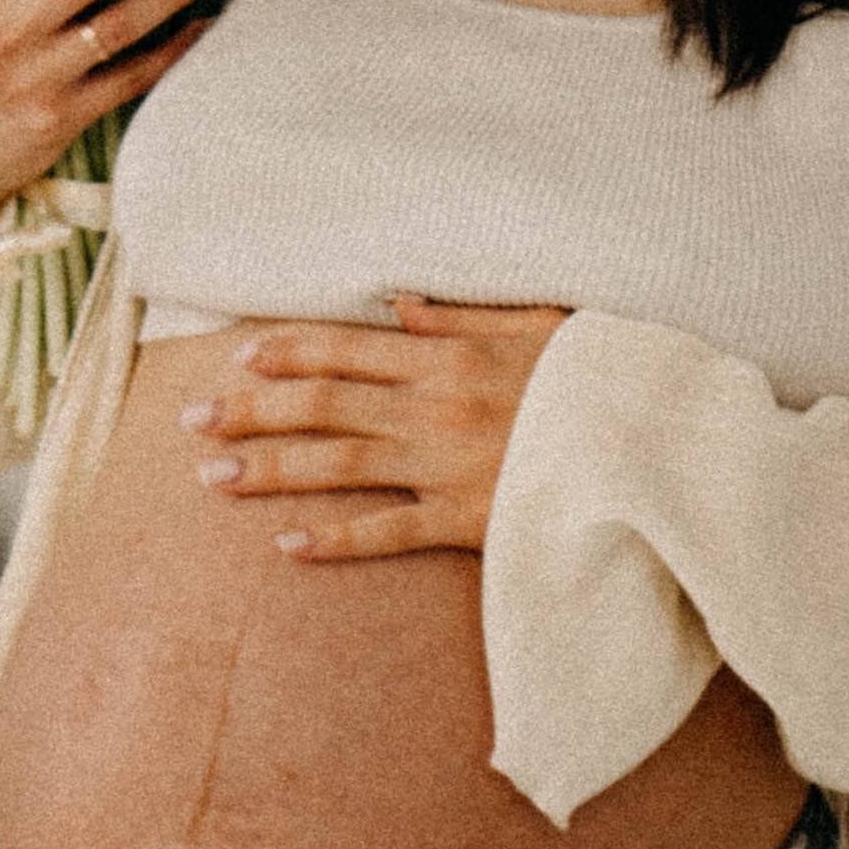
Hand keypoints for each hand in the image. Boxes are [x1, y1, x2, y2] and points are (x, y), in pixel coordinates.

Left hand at [180, 294, 571, 560]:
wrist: (658, 443)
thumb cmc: (603, 379)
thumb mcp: (540, 326)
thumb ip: (464, 316)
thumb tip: (397, 301)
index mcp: (452, 355)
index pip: (349, 348)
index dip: (289, 351)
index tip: (239, 357)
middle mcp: (438, 406)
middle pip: (325, 404)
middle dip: (252, 410)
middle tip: (190, 420)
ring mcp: (449, 463)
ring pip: (340, 463)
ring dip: (270, 470)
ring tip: (211, 480)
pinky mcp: (469, 517)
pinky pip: (389, 532)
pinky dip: (336, 539)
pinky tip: (286, 546)